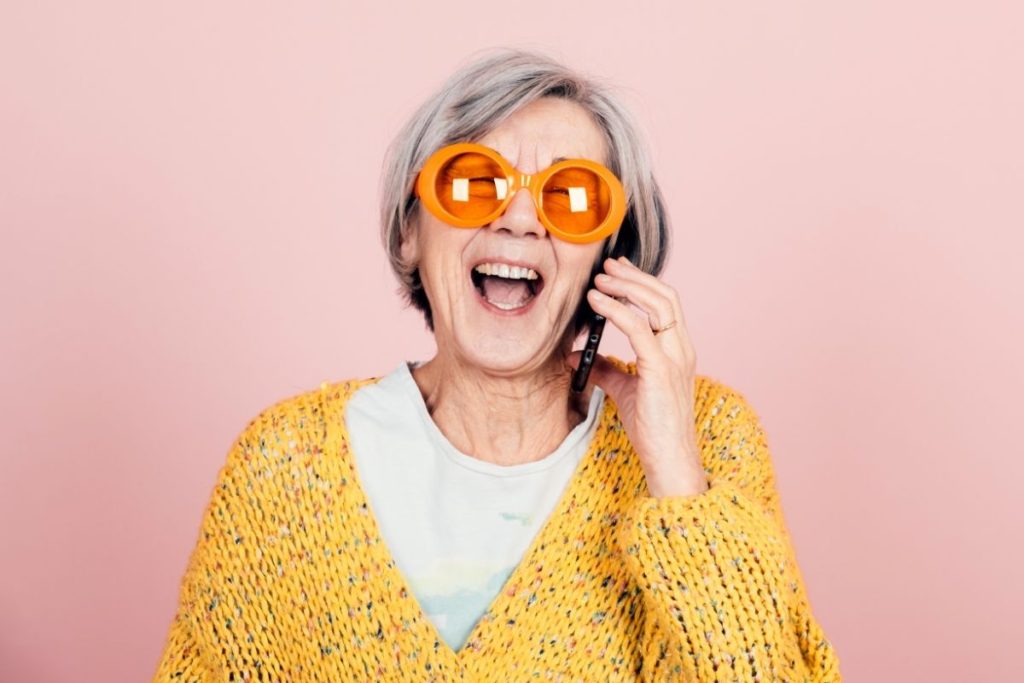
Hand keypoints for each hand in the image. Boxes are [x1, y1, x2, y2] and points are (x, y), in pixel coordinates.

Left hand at [565, 256, 707, 497]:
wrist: (669, 458)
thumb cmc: (651, 427)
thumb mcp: (623, 390)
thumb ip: (606, 368)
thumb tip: (576, 355)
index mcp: (678, 349)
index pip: (666, 303)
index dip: (642, 281)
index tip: (618, 270)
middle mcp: (681, 348)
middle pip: (664, 296)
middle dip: (634, 276)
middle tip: (606, 266)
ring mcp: (675, 357)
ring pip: (657, 305)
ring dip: (625, 286)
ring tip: (599, 280)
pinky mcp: (660, 370)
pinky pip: (639, 329)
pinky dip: (616, 310)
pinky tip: (596, 303)